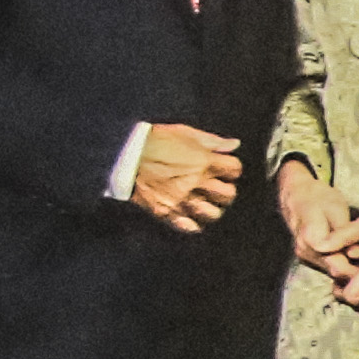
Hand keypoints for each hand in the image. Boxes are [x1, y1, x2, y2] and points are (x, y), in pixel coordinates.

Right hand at [128, 122, 245, 233]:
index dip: (231, 169)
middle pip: (229, 194)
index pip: (235, 170)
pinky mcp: (166, 210)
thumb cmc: (154, 140)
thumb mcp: (184, 132)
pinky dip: (194, 224)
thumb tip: (234, 144)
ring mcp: (182, 198)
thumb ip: (212, 141)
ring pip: (214, 213)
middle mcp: (196, 181)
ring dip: (212, 208)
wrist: (123, 154)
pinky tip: (191, 217)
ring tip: (205, 203)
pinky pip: (190, 226)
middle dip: (226, 190)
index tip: (224, 169)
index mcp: (204, 161)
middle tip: (216, 188)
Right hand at [274, 159, 355, 266]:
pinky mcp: (308, 257)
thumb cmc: (321, 199)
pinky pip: (328, 266)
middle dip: (357, 272)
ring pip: (332, 271)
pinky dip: (343, 264)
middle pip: (335, 271)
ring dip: (351, 270)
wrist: (299, 195)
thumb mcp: (337, 210)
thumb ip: (345, 233)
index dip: (358, 269)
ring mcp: (305, 255)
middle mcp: (305, 251)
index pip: (338, 266)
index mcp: (311, 240)